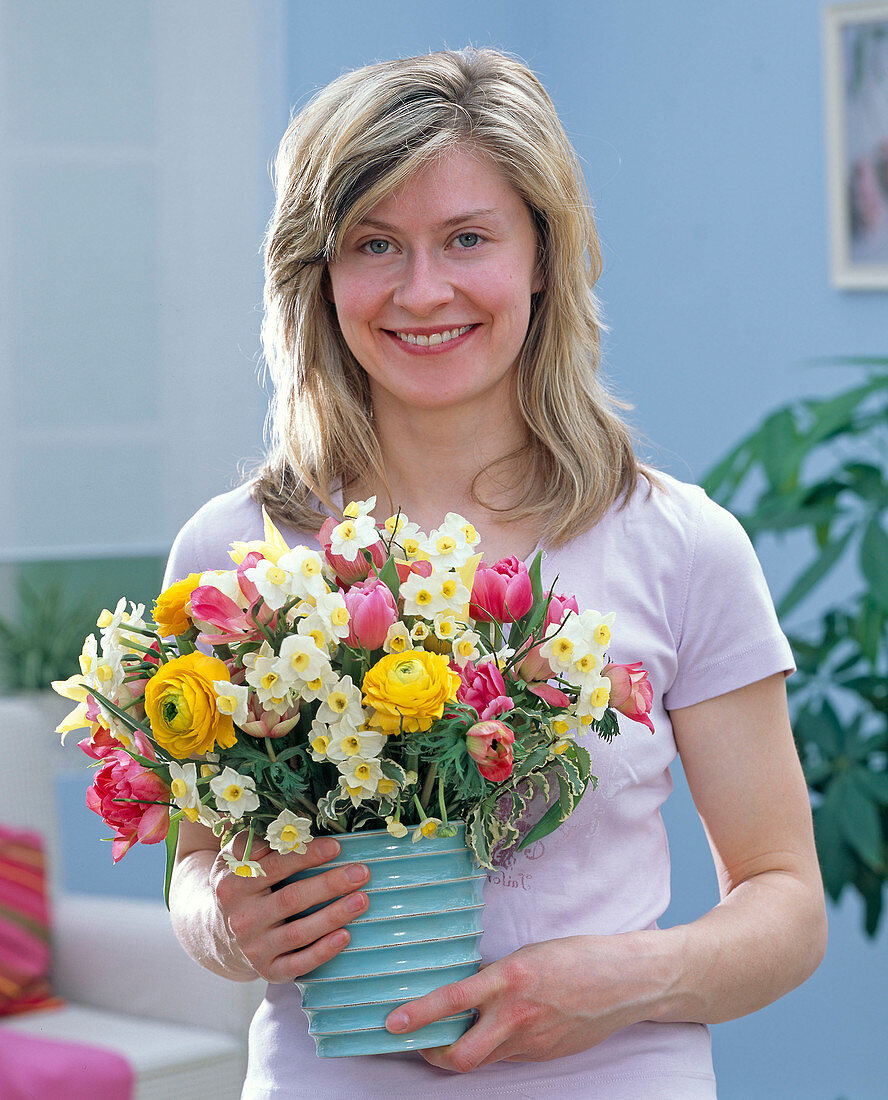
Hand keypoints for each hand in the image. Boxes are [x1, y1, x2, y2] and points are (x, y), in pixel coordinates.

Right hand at [211, 832, 370, 982]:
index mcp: (234, 884)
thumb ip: (254, 840)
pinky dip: (322, 952)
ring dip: (333, 916)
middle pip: (291, 899)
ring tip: (362, 900)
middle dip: (329, 885)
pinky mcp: (268, 970)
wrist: (219, 931)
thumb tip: (287, 832)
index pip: (275, 866)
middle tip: (361, 873)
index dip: (306, 856)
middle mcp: (241, 918)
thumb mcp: (235, 857)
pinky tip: (345, 936)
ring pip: (298, 933)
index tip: (336, 847)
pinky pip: (297, 964)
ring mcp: (254, 947)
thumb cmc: (241, 883)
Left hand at [384, 934, 662, 1072]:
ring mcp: (532, 1041)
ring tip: (451, 1034)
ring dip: (464, 1050)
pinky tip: (499, 1029)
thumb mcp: (528, 955)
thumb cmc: (578, 957)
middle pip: (462, 1056)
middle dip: (433, 1056)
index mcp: (510, 978)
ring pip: (484, 1059)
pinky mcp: (544, 1055)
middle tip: (417, 1042)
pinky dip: (496, 1047)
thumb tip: (466, 993)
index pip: (453, 1000)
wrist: (626, 982)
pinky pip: (509, 1056)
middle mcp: (517, 1015)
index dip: (420, 1015)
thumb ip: (496, 977)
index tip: (392, 1022)